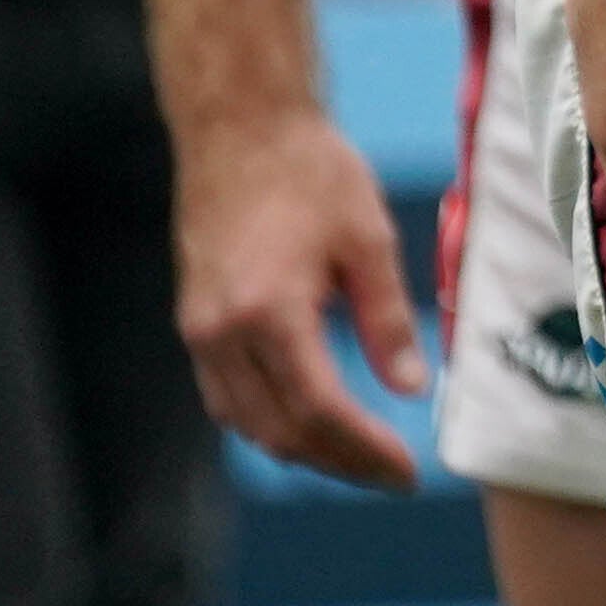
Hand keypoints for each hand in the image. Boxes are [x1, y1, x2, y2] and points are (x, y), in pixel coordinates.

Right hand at [172, 103, 424, 488]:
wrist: (240, 129)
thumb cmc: (311, 172)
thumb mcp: (368, 238)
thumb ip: (387, 318)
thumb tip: (411, 388)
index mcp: (268, 313)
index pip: (318, 409)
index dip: (364, 449)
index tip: (408, 470)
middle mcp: (221, 334)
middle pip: (279, 431)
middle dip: (339, 462)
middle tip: (393, 476)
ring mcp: (199, 333)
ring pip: (247, 424)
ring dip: (303, 450)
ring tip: (360, 458)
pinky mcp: (194, 324)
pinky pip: (228, 397)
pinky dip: (270, 421)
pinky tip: (311, 423)